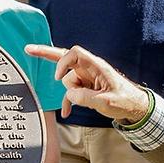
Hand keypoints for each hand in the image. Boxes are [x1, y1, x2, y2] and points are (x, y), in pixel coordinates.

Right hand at [24, 44, 150, 121]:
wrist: (135, 107)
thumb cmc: (125, 101)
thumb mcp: (106, 102)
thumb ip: (86, 97)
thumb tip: (69, 95)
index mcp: (96, 66)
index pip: (75, 53)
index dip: (63, 62)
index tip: (58, 78)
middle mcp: (89, 69)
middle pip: (64, 57)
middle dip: (46, 54)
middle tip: (28, 49)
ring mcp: (87, 77)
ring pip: (68, 81)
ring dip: (71, 93)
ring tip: (88, 100)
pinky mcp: (86, 87)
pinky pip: (71, 92)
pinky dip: (68, 101)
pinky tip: (66, 113)